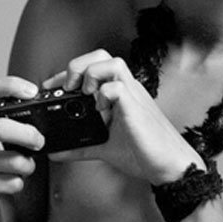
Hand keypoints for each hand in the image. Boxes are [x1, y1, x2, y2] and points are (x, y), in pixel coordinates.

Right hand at [0, 77, 44, 211]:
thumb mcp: (0, 134)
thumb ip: (17, 120)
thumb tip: (49, 110)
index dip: (13, 86)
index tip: (33, 92)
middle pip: (0, 128)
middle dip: (27, 135)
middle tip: (39, 141)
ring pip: (13, 161)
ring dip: (28, 165)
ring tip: (25, 165)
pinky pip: (12, 183)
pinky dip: (20, 183)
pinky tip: (13, 180)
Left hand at [43, 50, 204, 183]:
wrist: (169, 165)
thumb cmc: (144, 152)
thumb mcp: (105, 147)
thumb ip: (80, 147)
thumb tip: (56, 151)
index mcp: (119, 94)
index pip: (93, 66)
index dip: (70, 72)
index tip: (53, 87)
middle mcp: (126, 89)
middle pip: (102, 56)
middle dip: (79, 66)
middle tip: (68, 88)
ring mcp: (132, 95)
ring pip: (112, 62)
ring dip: (92, 75)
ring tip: (85, 95)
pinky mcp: (136, 107)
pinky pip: (117, 87)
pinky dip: (104, 96)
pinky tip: (101, 113)